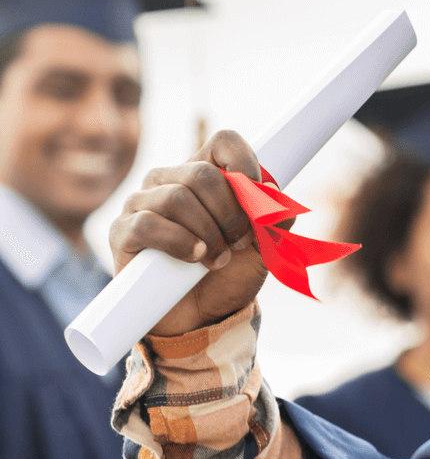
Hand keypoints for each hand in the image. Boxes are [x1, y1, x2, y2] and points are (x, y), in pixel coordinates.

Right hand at [109, 130, 271, 336]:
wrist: (200, 316)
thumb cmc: (228, 275)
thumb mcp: (263, 252)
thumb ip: (274, 225)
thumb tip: (276, 198)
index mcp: (205, 175)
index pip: (224, 141)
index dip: (246, 163)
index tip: (259, 199)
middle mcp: (169, 181)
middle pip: (202, 174)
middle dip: (231, 213)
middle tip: (240, 242)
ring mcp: (141, 203)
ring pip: (177, 197)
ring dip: (208, 233)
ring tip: (219, 258)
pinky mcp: (122, 231)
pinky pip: (148, 223)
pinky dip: (180, 242)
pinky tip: (195, 258)